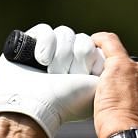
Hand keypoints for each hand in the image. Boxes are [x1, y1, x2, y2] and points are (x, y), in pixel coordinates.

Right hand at [0, 23, 103, 137]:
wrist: (34, 107)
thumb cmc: (67, 101)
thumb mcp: (98, 86)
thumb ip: (108, 66)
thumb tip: (104, 46)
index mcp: (85, 71)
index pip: (95, 46)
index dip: (89, 58)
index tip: (83, 76)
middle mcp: (68, 61)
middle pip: (82, 38)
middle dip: (75, 58)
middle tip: (65, 77)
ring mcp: (48, 53)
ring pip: (65, 33)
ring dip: (60, 55)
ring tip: (50, 73)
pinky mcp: (29, 46)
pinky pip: (45, 30)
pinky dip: (45, 45)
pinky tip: (39, 61)